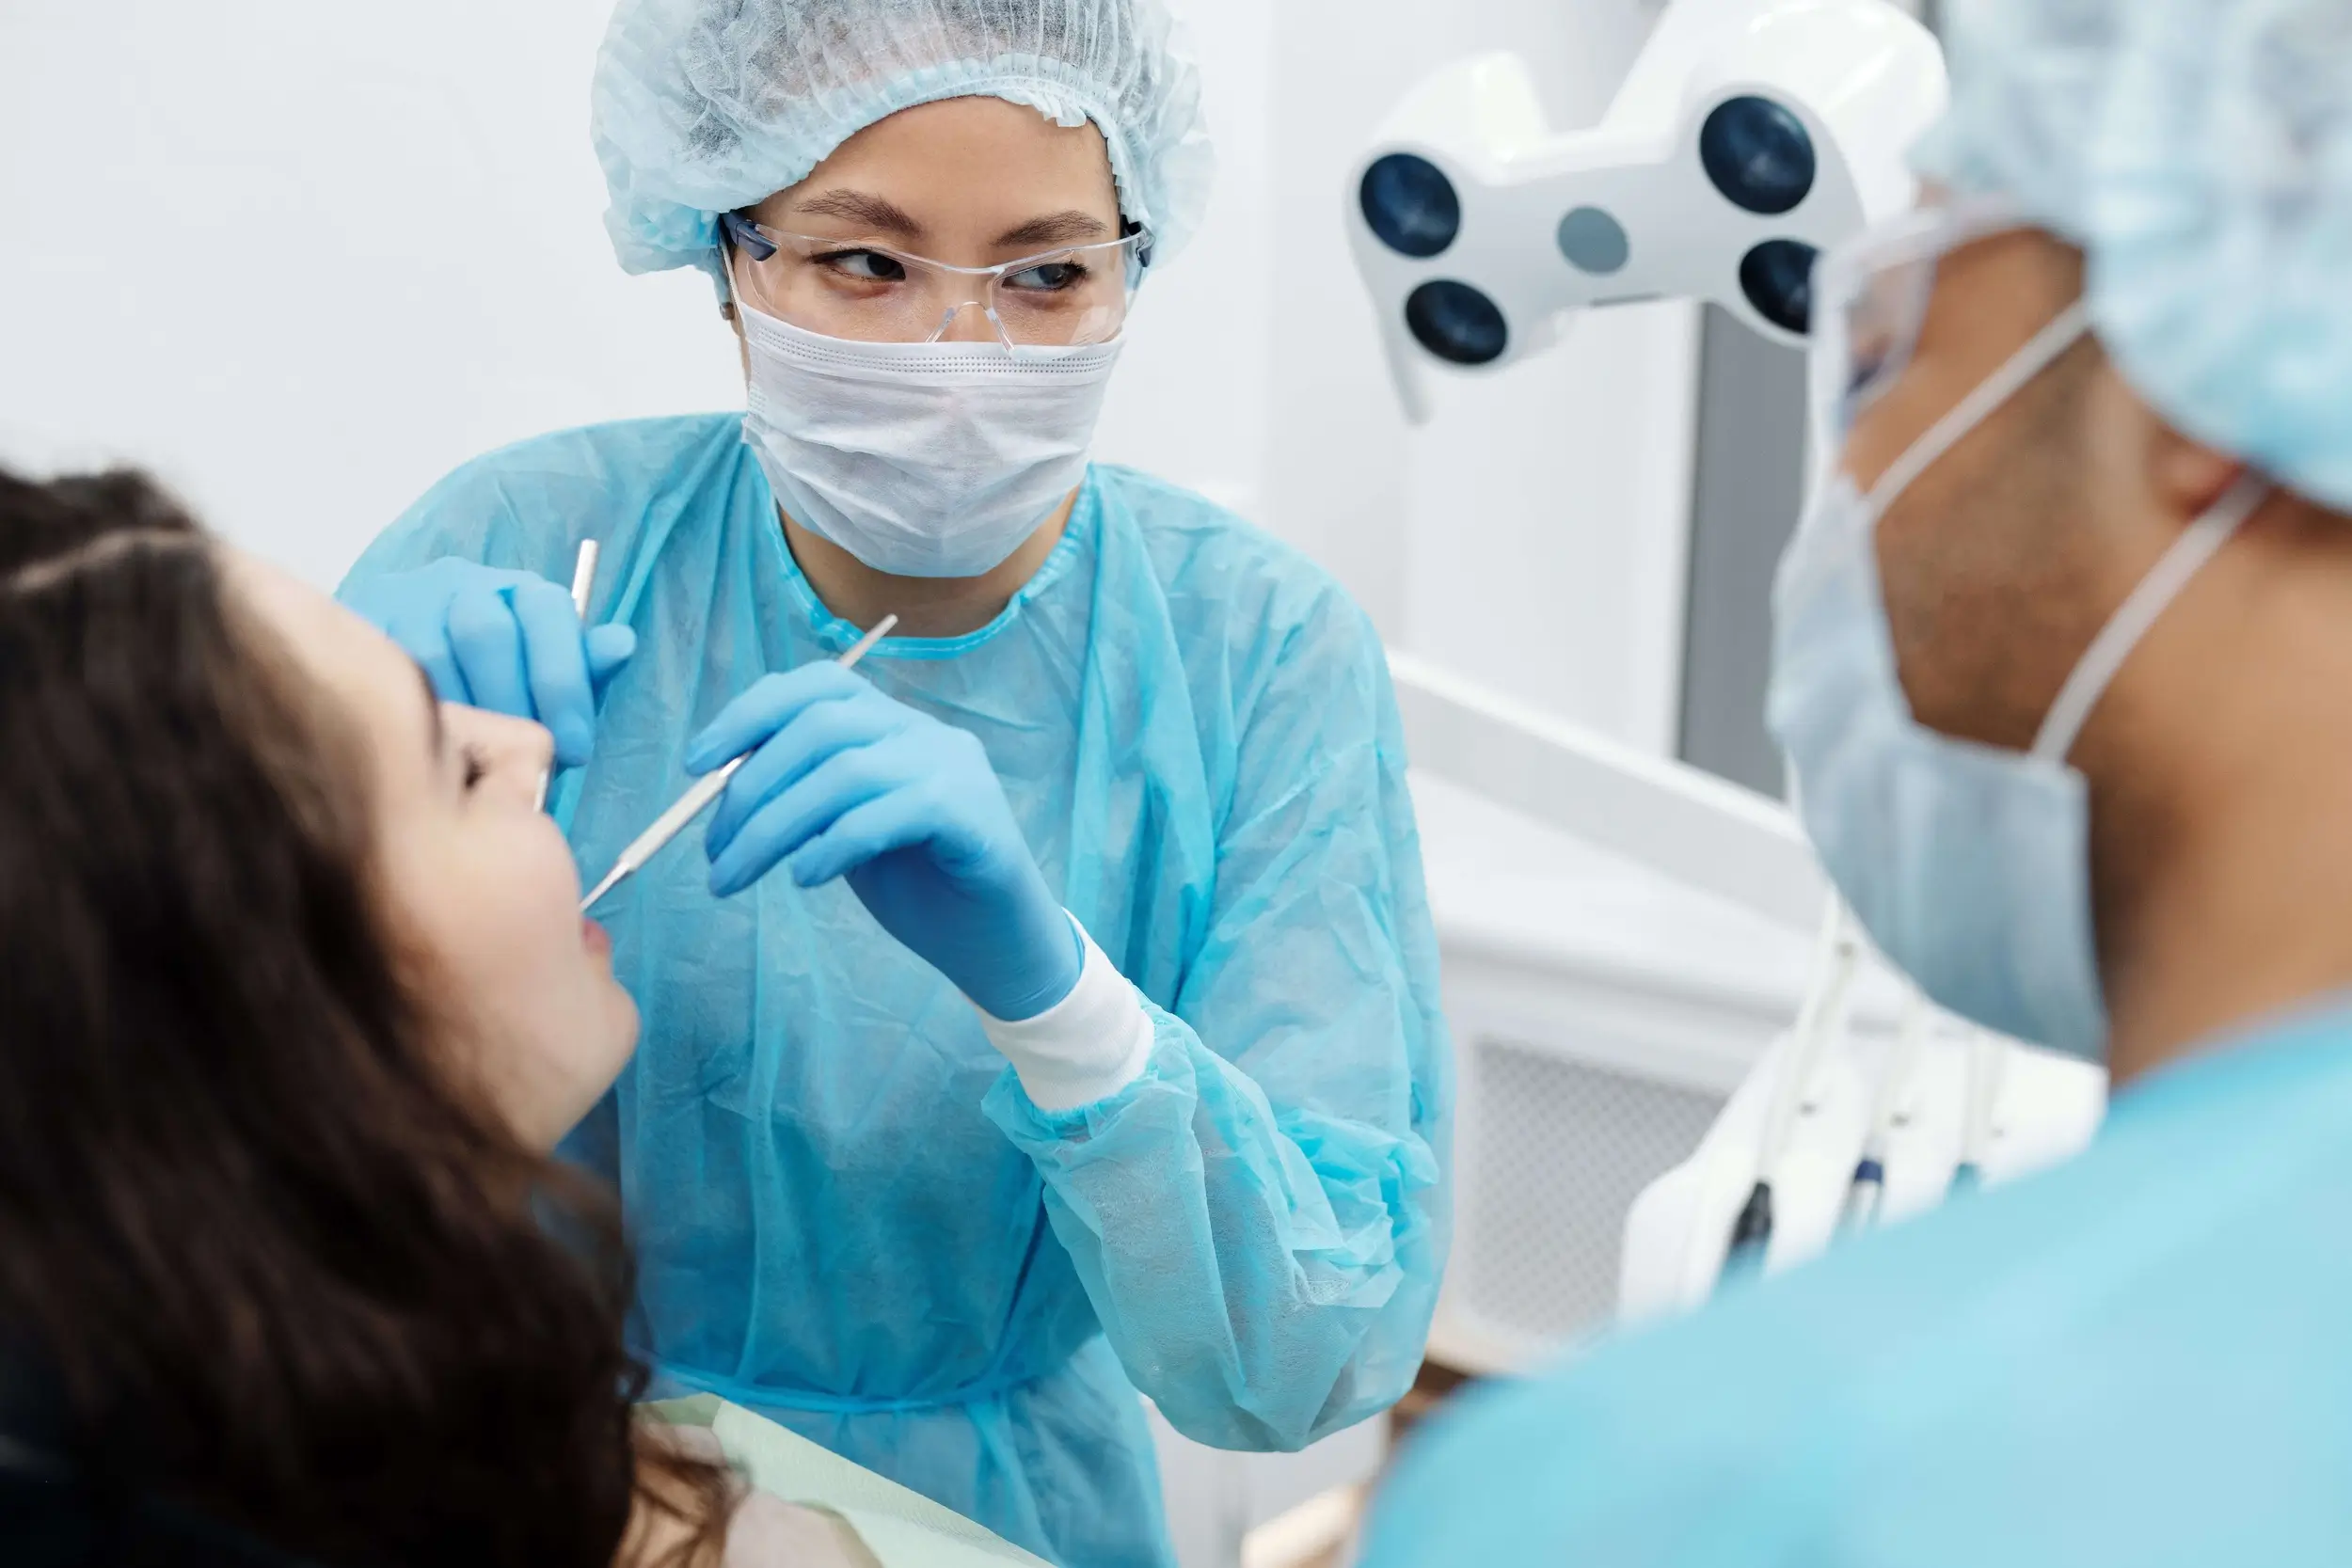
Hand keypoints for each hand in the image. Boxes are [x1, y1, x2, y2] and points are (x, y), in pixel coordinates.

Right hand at [342, 557, 635, 767]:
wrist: (405, 675)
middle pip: (487, 631)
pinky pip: (386, 669)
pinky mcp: (364, 626)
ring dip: (461, 715)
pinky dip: (413, 714)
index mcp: (521, 592)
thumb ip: (583, 669)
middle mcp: (465, 584)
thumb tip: (621, 643)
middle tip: (520, 757)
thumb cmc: (498, 683)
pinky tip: (431, 746)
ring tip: (476, 761)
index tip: (574, 747)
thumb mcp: (550, 679)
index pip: (548, 613)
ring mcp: (409, 600)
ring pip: (432, 653)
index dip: (564, 684)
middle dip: (511, 703)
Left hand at [688, 663, 1081, 1021]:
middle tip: (713, 851)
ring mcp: (955, 768)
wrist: (997, 945)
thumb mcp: (842, 831)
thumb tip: (719, 788)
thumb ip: (801, 798)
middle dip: (751, 788)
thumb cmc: (917, 888)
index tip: (695, 765)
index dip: (748, 714)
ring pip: (846, 772)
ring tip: (736, 876)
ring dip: (775, 826)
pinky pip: (888, 813)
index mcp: (892, 724)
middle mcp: (926, 732)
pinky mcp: (974, 814)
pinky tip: (804, 878)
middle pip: (821, 727)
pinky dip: (833, 844)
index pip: (815, 686)